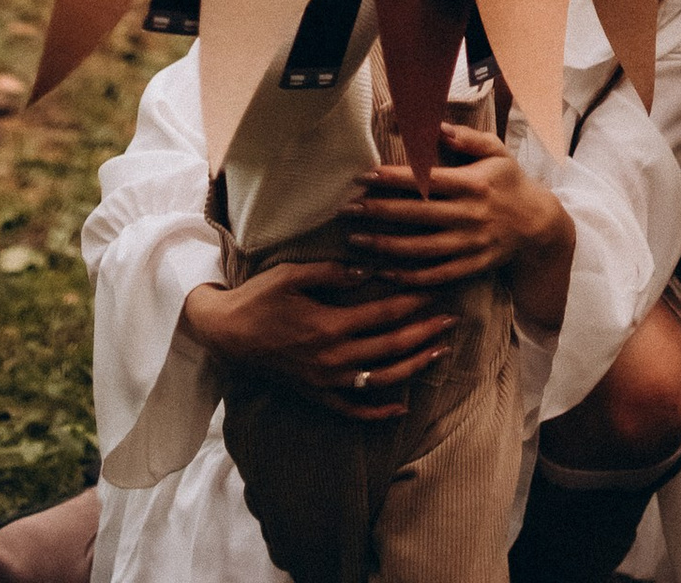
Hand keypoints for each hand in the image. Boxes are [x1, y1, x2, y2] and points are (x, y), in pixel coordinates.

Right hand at [184, 256, 449, 422]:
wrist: (228, 334)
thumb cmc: (260, 297)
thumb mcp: (293, 273)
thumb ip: (333, 271)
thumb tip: (367, 269)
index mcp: (330, 326)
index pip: (384, 315)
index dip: (413, 302)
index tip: (436, 290)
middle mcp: (333, 359)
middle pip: (391, 348)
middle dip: (425, 333)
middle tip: (452, 319)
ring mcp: (326, 382)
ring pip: (381, 380)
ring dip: (413, 367)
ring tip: (439, 352)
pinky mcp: (317, 395)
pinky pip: (353, 409)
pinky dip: (379, 411)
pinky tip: (401, 405)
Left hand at [344, 123, 575, 296]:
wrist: (537, 225)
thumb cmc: (510, 180)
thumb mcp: (496, 151)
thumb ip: (466, 137)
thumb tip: (436, 127)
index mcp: (473, 184)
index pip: (427, 181)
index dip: (394, 178)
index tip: (366, 175)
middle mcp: (470, 216)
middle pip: (418, 215)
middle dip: (380, 211)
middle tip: (348, 208)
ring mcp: (469, 246)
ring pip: (421, 249)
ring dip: (386, 245)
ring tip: (356, 239)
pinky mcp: (470, 268)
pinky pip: (435, 276)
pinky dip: (409, 277)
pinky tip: (384, 271)